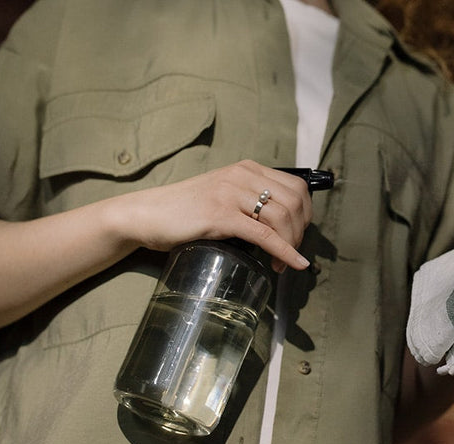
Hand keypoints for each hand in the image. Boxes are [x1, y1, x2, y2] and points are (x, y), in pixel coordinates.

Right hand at [110, 159, 312, 271]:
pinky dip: (284, 251)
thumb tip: (282, 225)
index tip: (298, 235)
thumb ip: (249, 201)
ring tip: (282, 264)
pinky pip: (263, 235)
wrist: (147, 214)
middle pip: (295, 201)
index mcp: (247, 169)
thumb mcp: (224, 196)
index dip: (305, 214)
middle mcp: (242, 176)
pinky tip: (291, 264)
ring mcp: (231, 194)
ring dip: (291, 245)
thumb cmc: (185, 211)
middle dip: (301, 231)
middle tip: (292, 252)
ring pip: (282, 217)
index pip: (296, 186)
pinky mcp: (220, 215)